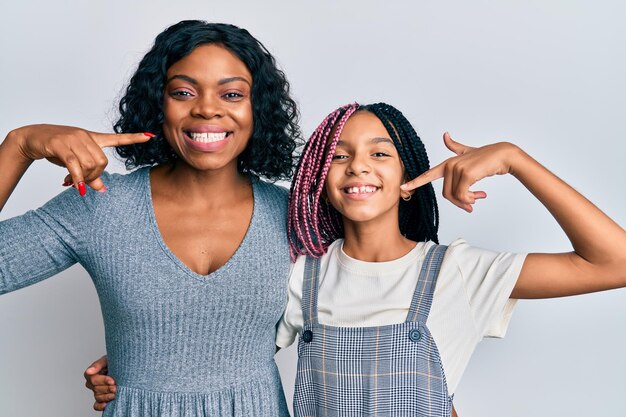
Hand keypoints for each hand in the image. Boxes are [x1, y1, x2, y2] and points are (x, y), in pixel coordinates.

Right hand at [11, 124, 152, 194]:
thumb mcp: (76, 162)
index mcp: (93, 138)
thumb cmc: (56, 150)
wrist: (31, 138)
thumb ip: (91, 175)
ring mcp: (73, 139)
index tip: (151, 136)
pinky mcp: (60, 144)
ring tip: (72, 181)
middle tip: (82, 182)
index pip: (117, 138)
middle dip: (94, 176)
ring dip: (83, 178)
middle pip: (102, 162)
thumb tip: (103, 189)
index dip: (134, 138)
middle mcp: (85, 136)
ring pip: (89, 165)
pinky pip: (74, 164)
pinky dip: (76, 178)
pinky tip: (73, 185)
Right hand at [83, 355, 116, 410]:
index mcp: (91, 374)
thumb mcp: (107, 359)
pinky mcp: (101, 398)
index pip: (94, 380)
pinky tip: (106, 405)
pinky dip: (100, 406)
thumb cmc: (114, 362)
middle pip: (97, 389)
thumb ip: (98, 365)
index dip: (103, 381)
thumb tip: (89, 372)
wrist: (123, 366)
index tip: (112, 381)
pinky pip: (96, 405)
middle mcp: (92, 384)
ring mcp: (96, 391)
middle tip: (116, 387)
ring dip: (107, 397)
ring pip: (98, 397)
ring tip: (115, 394)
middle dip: (108, 388)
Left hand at [402, 132, 519, 211]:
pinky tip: (481, 195)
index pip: (428, 174)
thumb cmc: (487, 157)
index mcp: (448, 163)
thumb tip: (445, 135)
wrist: (504, 155)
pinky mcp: (466, 174)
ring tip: (479, 197)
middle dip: (459, 203)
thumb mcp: (468, 152)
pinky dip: (471, 199)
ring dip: (468, 201)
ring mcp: (457, 169)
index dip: (415, 182)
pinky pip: (462, 195)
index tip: (403, 187)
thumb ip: (455, 147)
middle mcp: (450, 165)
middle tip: (471, 204)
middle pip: (446, 194)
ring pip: (455, 196)